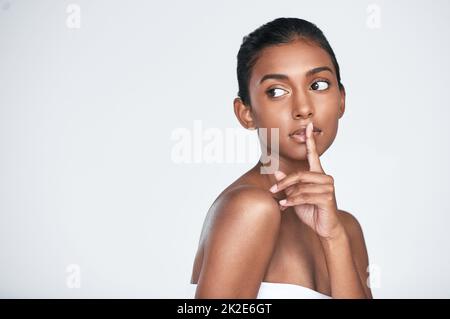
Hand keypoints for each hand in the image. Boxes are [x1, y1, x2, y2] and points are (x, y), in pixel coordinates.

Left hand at [269, 122, 343, 239]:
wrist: (325, 228)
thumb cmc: (311, 210)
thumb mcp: (296, 195)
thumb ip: (288, 184)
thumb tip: (277, 172)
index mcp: (318, 174)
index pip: (313, 154)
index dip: (310, 140)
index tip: (309, 126)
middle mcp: (325, 178)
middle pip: (300, 174)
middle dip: (284, 183)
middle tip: (272, 190)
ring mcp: (328, 188)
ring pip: (301, 187)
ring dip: (288, 195)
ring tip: (281, 202)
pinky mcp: (327, 198)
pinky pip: (305, 197)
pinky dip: (292, 201)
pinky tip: (285, 206)